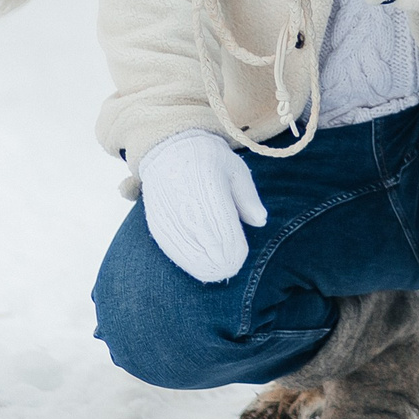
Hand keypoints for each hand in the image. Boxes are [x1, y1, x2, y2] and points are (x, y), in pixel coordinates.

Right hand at [137, 129, 267, 282]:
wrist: (169, 149)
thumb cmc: (210, 160)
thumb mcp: (235, 170)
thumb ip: (248, 197)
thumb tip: (260, 221)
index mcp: (208, 184)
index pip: (224, 230)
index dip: (235, 250)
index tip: (240, 256)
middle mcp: (186, 200)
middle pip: (207, 247)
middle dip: (222, 262)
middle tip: (231, 267)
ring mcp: (169, 213)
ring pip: (188, 254)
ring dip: (204, 266)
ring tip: (217, 269)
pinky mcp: (157, 222)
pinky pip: (172, 250)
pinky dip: (187, 260)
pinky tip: (199, 264)